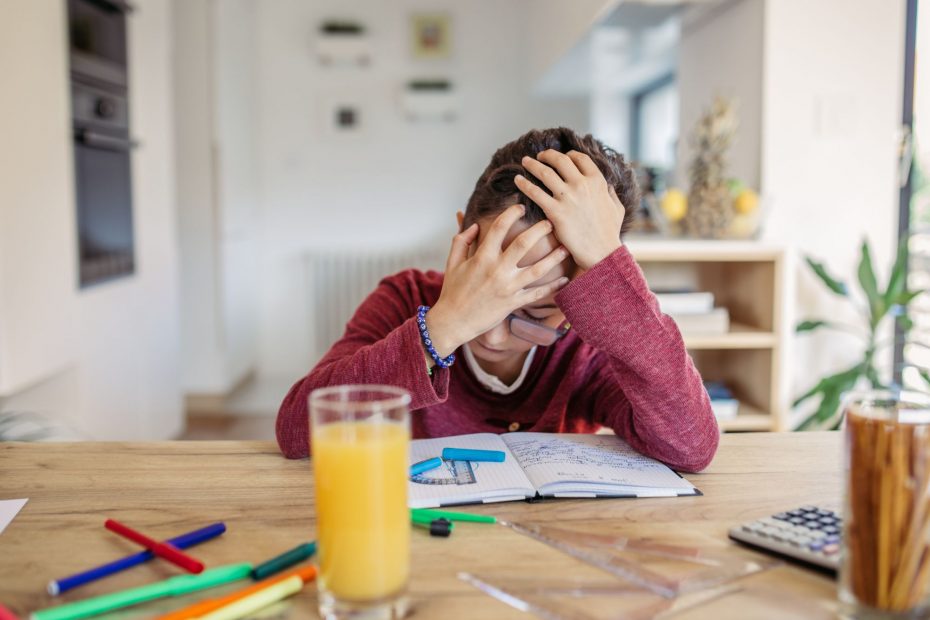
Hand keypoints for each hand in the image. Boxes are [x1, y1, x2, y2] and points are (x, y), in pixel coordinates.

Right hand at [425, 204, 569, 358]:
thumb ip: (461, 240)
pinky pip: (537, 293)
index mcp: (482, 257)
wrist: (454, 321)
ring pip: (537, 269)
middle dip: (540, 230)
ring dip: (554, 257)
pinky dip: (553, 287)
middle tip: (550, 223)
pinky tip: (565, 280)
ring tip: (565, 248)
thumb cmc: (452, 291)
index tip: (520, 207)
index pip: (499, 227)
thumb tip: (474, 225)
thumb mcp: (452, 262)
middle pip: (524, 244)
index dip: (512, 213)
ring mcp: (507, 287)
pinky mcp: (513, 302)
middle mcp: (497, 270)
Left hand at [514, 149, 625, 270]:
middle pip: (560, 160)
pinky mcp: (555, 211)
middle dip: (548, 155)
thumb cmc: (610, 232)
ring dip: (532, 164)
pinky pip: (535, 193)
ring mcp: (567, 197)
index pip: (580, 158)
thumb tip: (608, 186)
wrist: (602, 252)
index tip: (562, 156)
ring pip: (545, 172)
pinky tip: (517, 180)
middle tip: (540, 155)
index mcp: (597, 181)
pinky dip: (524, 184)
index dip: (569, 155)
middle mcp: (582, 185)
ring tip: (525, 161)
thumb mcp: (617, 208)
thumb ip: (611, 194)